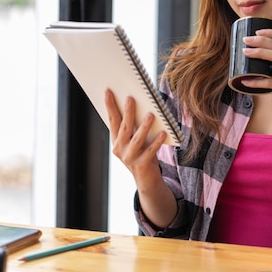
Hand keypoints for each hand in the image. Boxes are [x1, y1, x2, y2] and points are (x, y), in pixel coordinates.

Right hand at [105, 89, 177, 228]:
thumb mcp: (136, 139)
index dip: (110, 105)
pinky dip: (156, 142)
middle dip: (127, 112)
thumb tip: (139, 104)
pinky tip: (163, 133)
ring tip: (151, 115)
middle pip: (124, 127)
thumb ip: (136, 126)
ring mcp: (129, 157)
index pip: (112, 120)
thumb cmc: (143, 154)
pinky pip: (150, 151)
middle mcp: (119, 148)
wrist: (147, 180)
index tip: (108, 90)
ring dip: (144, 126)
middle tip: (131, 98)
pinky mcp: (140, 165)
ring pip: (136, 138)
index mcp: (116, 140)